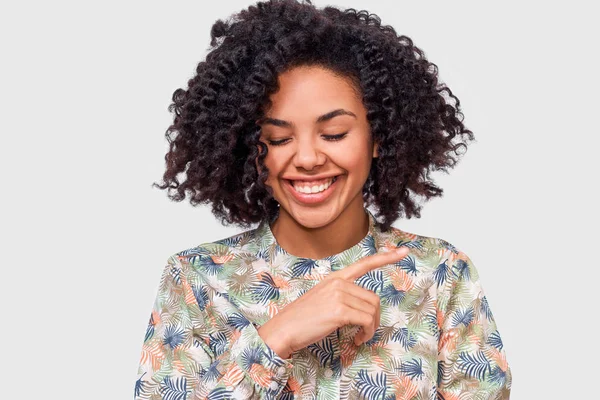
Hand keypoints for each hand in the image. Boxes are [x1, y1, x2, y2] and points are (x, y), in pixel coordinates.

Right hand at [258, 247, 409, 357]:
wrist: (284, 329)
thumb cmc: (302, 319)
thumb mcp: (321, 300)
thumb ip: (341, 297)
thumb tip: (361, 309)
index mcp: (335, 278)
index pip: (364, 264)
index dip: (386, 258)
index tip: (404, 252)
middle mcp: (338, 283)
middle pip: (373, 298)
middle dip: (374, 318)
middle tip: (365, 332)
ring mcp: (339, 295)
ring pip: (372, 310)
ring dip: (370, 328)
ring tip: (359, 337)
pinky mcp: (339, 310)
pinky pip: (366, 321)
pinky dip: (366, 333)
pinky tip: (357, 339)